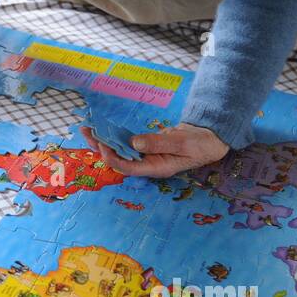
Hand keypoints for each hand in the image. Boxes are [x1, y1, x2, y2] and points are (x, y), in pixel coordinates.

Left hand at [83, 122, 228, 178]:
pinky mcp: (146, 146)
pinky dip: (115, 136)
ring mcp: (146, 155)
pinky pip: (127, 143)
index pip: (128, 167)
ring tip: (88, 129)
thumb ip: (159, 143)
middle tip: (86, 132)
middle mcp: (147, 164)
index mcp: (156, 168)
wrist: (209, 139)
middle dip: (101, 148)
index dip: (113, 158)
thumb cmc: (200, 144)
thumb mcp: (183, 142)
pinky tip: (104, 128)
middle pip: (119, 160)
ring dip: (104, 141)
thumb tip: (134, 142)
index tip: (103, 145)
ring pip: (120, 151)